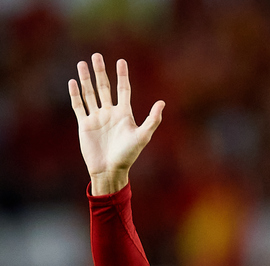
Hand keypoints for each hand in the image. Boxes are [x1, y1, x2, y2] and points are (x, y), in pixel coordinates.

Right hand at [69, 53, 164, 194]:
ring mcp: (97, 118)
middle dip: (100, 72)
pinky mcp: (85, 125)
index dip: (122, 76)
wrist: (110, 171)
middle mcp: (110, 113)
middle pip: (104, 87)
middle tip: (96, 56)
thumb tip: (162, 102)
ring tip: (82, 64)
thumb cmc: (128, 156)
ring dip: (86, 79)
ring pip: (90, 94)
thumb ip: (152, 120)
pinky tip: (73, 82)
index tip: (121, 61)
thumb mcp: (142, 137)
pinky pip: (79, 106)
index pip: (123, 90)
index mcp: (124, 114)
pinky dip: (76, 95)